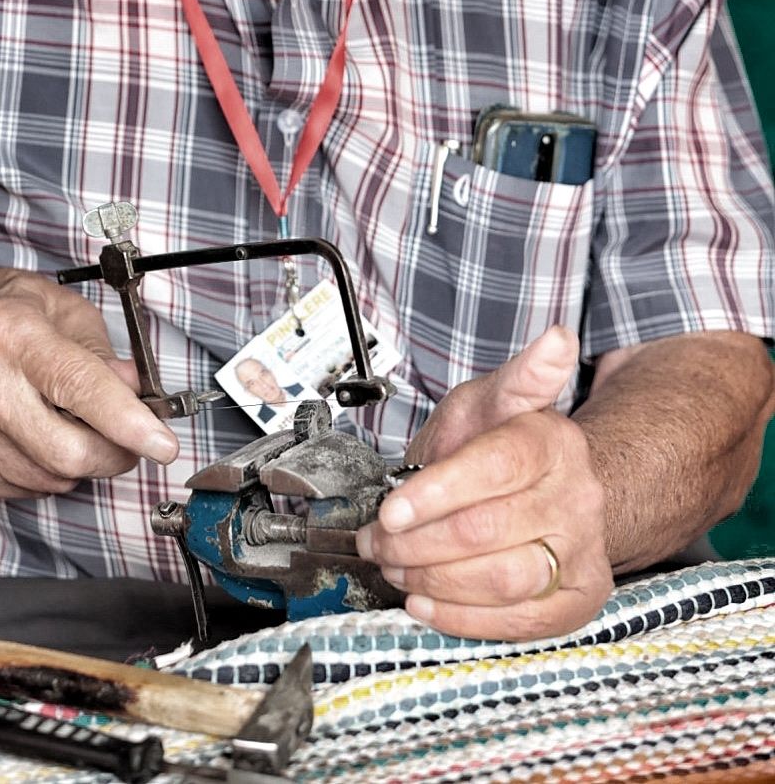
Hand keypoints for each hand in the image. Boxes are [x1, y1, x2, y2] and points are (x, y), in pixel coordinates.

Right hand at [0, 266, 178, 498]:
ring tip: (73, 423)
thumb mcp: (61, 307)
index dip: (129, 423)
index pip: (81, 388)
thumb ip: (104, 353)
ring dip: (82, 462)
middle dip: (117, 453)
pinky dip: (48, 471)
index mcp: (13, 334)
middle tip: (132, 437)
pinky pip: (25, 488)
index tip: (163, 444)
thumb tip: (139, 395)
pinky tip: (40, 434)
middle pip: (70, 451)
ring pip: (52, 478)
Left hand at [356, 326, 612, 638]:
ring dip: (433, 580)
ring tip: (396, 567)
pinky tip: (425, 602)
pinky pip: (520, 621)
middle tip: (378, 540)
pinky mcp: (578, 599)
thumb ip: (518, 376)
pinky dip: (463, 619)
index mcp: (553, 442)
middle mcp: (577, 498)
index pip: (495, 466)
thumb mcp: (494, 400)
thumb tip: (558, 339)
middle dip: (417, 541)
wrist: (548, 492)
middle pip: (487, 529)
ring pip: (503, 579)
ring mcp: (583, 551)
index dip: (436, 492)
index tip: (390, 509)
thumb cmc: (504, 444)